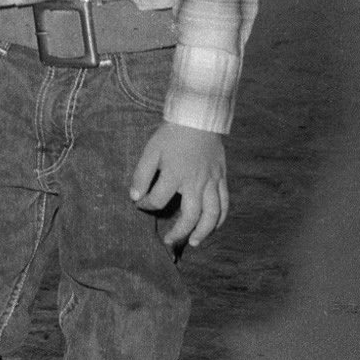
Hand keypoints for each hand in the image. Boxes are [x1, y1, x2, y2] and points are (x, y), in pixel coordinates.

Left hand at [128, 121, 227, 252]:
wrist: (198, 118)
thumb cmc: (172, 134)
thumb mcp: (151, 150)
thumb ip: (141, 174)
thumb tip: (135, 197)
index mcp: (175, 175)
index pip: (158, 200)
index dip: (147, 205)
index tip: (141, 204)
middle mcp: (195, 182)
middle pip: (190, 215)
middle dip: (179, 231)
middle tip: (169, 241)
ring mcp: (211, 181)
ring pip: (212, 214)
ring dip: (204, 231)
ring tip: (194, 242)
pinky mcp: (221, 178)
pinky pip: (225, 203)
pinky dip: (221, 218)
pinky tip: (214, 227)